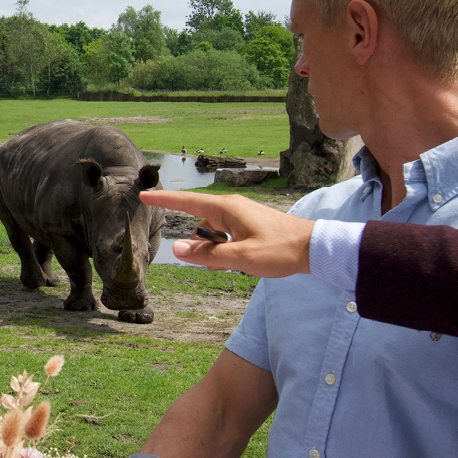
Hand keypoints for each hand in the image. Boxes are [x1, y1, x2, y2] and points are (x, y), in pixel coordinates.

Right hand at [141, 190, 315, 276]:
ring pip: (213, 233)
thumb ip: (208, 254)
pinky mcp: (249, 225)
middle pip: (199, 222)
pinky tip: (239, 259)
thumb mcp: (241, 256)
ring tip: (236, 262)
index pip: (187, 202)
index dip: (164, 200)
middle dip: (199, 241)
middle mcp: (232, 208)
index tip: (144, 194)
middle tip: (217, 258)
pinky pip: (225, 235)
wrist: (314, 248)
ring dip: (214, 249)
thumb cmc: (281, 250)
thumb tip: (177, 250)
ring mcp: (242, 216)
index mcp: (227, 208)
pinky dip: (225, 248)